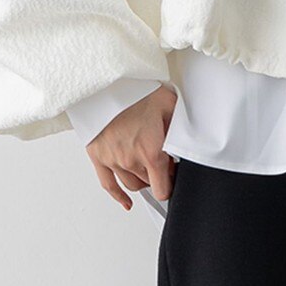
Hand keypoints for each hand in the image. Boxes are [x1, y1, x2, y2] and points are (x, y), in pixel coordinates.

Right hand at [85, 84, 177, 210]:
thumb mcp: (168, 104)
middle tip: (162, 161)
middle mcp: (131, 160)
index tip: (173, 176)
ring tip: (147, 169)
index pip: (163, 188)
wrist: (106, 83)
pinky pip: (108, 185)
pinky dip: (118, 196)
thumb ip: (179, 127)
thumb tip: (188, 139)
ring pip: (132, 185)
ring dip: (142, 180)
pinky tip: (126, 202)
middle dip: (158, 175)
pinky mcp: (98, 156)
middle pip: (149, 184)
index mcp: (151, 151)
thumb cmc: (136, 90)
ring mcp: (113, 160)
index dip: (171, 184)